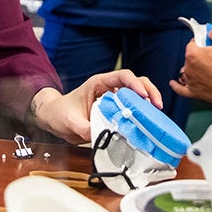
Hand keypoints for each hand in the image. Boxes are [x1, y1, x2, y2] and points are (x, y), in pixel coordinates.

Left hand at [33, 69, 161, 143]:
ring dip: (149, 102)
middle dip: (149, 91)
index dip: (135, 84)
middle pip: (136, 82)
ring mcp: (114, 99)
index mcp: (98, 83)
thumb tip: (101, 135)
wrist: (54, 119)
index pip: (122, 76)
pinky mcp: (116, 110)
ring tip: (156, 115)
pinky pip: (133, 109)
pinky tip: (147, 123)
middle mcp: (109, 88)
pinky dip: (142, 114)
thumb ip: (83, 128)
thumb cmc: (60, 113)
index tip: (143, 96)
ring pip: (138, 94)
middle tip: (157, 106)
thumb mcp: (69, 121)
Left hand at [170, 25, 211, 105]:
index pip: (192, 43)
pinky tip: (174, 83)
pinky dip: (177, 86)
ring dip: (194, 69)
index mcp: (193, 54)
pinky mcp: (194, 93)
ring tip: (207, 70)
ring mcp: (191, 81)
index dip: (202, 42)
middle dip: (200, 56)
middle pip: (191, 57)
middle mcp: (188, 68)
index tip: (208, 43)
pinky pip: (181, 89)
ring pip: (188, 71)